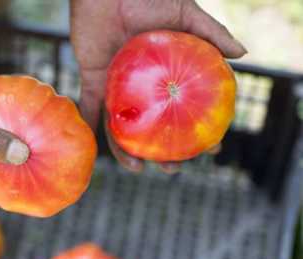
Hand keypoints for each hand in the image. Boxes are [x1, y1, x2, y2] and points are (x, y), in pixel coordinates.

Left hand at [70, 0, 245, 172]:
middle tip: (171, 169)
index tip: (210, 149)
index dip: (198, 131)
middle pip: (153, 127)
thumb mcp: (183, 13)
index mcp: (164, 75)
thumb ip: (210, 32)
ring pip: (123, 126)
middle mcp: (141, 86)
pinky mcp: (92, 80)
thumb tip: (243, 55)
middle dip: (162, 153)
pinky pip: (90, 108)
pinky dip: (91, 127)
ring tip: (137, 169)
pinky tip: (97, 148)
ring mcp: (116, 86)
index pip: (183, 109)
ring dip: (127, 151)